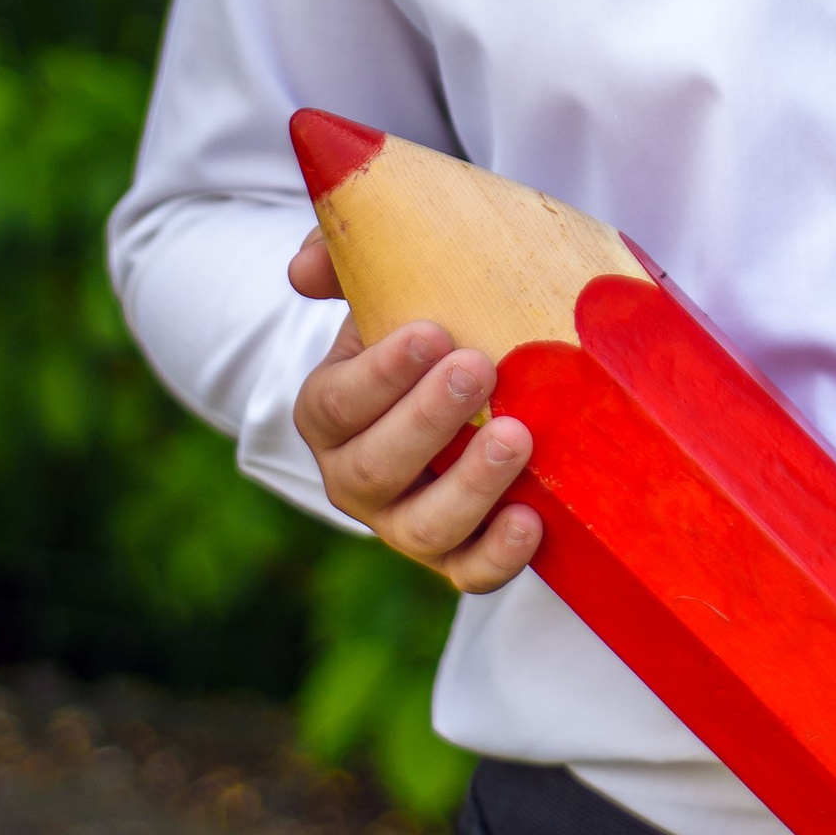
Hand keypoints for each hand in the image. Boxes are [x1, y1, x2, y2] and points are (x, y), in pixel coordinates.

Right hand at [286, 230, 542, 593]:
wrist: (480, 378)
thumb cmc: (428, 323)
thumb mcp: (383, 284)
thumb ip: (343, 261)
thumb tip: (302, 271)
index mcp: (329, 411)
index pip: (337, 402)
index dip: (382, 373)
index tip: (434, 332)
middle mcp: (356, 477)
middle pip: (376, 468)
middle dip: (428, 419)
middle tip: (480, 368)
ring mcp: (406, 523)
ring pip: (423, 528)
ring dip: (471, 486)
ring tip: (518, 436)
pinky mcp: (457, 556)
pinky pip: (470, 574)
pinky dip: (498, 556)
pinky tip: (533, 519)